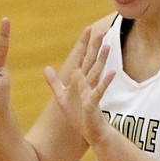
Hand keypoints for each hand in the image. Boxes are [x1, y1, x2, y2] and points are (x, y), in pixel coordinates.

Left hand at [44, 27, 114, 144]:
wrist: (89, 131)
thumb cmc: (78, 114)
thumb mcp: (61, 96)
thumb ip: (54, 82)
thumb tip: (46, 68)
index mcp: (78, 79)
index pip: (81, 57)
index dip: (84, 44)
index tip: (88, 29)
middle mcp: (86, 82)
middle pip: (90, 60)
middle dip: (94, 46)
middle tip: (100, 30)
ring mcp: (91, 91)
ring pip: (97, 72)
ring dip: (102, 60)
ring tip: (108, 46)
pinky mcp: (93, 102)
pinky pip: (100, 90)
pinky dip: (105, 82)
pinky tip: (112, 73)